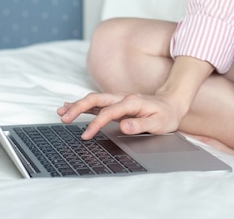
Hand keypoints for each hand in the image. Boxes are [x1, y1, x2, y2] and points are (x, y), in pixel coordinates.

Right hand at [57, 91, 184, 139]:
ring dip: (77, 104)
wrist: (172, 103)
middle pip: (96, 99)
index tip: (85, 135)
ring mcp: (119, 99)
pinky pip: (97, 103)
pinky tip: (71, 107)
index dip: (95, 123)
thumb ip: (140, 124)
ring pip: (94, 100)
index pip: (108, 112)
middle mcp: (123, 98)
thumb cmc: (166, 115)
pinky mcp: (117, 104)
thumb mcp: (158, 123)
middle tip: (64, 118)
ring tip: (61, 112)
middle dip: (78, 107)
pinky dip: (83, 105)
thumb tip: (123, 126)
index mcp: (131, 102)